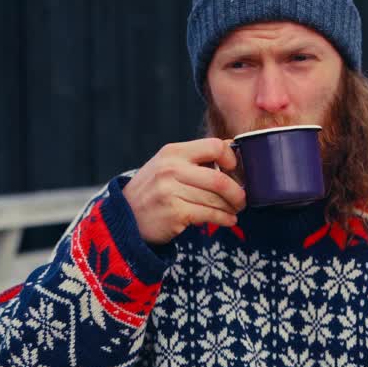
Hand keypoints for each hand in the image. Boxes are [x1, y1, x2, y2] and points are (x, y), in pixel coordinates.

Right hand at [122, 138, 246, 244]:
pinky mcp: (174, 212)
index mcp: (173, 152)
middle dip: (237, 192)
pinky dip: (224, 219)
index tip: (234, 170)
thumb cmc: (153, 190)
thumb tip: (231, 155)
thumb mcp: (167, 165)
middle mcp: (171, 169)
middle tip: (242, 199)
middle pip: (219, 178)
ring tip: (234, 211)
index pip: (213, 146)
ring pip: (216, 199)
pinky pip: (209, 215)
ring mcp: (171, 191)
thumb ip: (194, 159)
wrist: (125, 217)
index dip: (230, 158)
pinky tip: (228, 220)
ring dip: (231, 208)